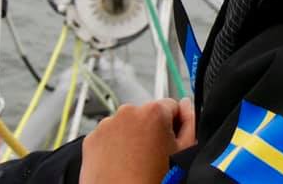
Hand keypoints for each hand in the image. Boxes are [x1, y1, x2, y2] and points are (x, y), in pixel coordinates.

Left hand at [80, 98, 195, 183]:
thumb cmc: (151, 180)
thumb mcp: (183, 151)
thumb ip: (191, 122)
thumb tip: (186, 106)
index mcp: (154, 111)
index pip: (172, 106)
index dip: (174, 124)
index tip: (170, 141)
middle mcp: (128, 112)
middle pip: (148, 114)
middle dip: (151, 130)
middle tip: (152, 156)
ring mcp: (107, 124)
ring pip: (127, 124)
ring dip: (132, 136)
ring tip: (134, 161)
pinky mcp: (91, 139)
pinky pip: (109, 135)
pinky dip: (114, 145)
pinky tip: (120, 163)